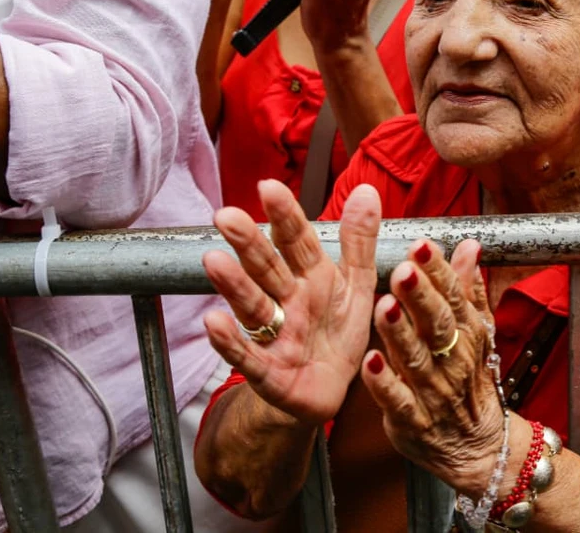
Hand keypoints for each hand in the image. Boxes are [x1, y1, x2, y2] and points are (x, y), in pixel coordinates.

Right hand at [202, 179, 380, 424]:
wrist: (332, 392)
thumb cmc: (338, 333)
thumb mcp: (357, 285)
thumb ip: (359, 241)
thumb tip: (366, 189)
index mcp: (311, 276)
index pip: (297, 241)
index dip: (285, 215)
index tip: (268, 186)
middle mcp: (287, 300)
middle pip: (267, 267)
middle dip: (249, 242)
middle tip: (227, 215)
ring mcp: (274, 335)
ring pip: (252, 305)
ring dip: (233, 284)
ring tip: (213, 260)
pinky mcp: (267, 372)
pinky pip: (247, 356)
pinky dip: (230, 342)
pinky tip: (213, 322)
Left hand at [360, 239, 509, 494]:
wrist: (476, 444)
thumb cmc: (468, 379)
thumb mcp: (474, 332)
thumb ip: (466, 289)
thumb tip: (469, 246)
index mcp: (466, 333)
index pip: (453, 297)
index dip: (438, 271)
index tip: (422, 246)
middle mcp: (452, 359)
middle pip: (437, 324)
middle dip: (420, 296)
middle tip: (403, 270)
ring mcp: (433, 391)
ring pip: (415, 358)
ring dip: (399, 333)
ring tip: (384, 306)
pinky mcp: (412, 419)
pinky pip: (398, 400)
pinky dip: (384, 383)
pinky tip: (371, 362)